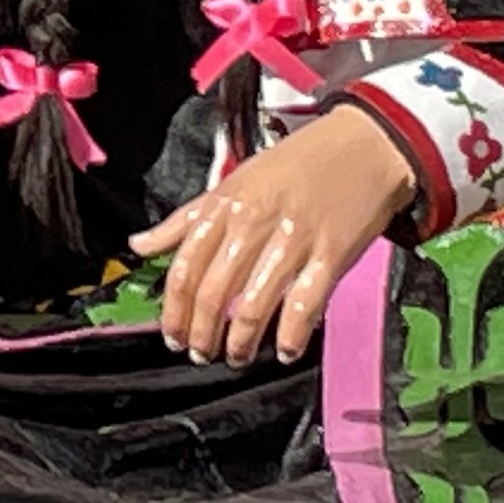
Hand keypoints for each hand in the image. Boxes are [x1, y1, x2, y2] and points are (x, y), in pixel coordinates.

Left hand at [126, 107, 418, 364]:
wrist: (363, 145)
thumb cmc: (298, 164)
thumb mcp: (234, 181)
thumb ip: (187, 219)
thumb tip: (139, 245)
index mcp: (226, 205)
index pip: (185, 267)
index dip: (174, 310)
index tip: (173, 335)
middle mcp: (254, 223)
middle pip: (213, 292)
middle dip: (202, 333)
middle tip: (202, 354)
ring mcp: (293, 240)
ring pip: (253, 304)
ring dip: (240, 342)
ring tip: (236, 357)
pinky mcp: (331, 255)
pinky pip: (303, 304)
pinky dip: (290, 335)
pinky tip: (283, 350)